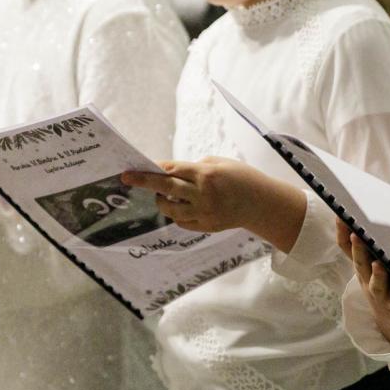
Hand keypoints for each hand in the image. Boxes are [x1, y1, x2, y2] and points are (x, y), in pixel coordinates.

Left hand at [122, 157, 306, 251]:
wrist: (262, 204)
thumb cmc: (242, 178)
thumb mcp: (220, 163)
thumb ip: (195, 168)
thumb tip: (172, 172)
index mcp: (207, 174)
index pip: (172, 170)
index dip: (153, 169)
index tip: (136, 168)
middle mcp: (203, 194)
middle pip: (166, 188)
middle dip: (144, 182)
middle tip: (127, 178)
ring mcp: (204, 213)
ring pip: (170, 209)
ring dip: (162, 201)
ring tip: (164, 196)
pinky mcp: (206, 226)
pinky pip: (181, 221)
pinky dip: (177, 214)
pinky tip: (181, 207)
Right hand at [336, 219, 389, 348]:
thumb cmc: (383, 283)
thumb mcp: (370, 265)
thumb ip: (367, 246)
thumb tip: (365, 216)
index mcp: (362, 266)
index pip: (348, 249)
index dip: (342, 235)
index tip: (340, 218)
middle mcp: (367, 279)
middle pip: (360, 264)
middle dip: (358, 250)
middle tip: (356, 236)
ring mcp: (381, 294)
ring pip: (376, 285)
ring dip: (376, 275)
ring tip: (378, 265)